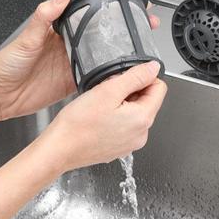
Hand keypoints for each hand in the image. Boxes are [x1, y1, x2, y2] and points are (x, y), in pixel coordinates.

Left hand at [0, 0, 160, 120]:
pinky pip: (95, 78)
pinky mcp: (73, 82)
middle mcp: (70, 46)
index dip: (108, 10)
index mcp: (61, 31)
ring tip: (139, 49)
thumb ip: (45, 16)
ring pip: (103, 56)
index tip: (125, 4)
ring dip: (120, 53)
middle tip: (144, 26)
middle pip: (102, 35)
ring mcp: (73, 64)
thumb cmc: (6, 64)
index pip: (89, 16)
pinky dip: (108, 77)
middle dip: (124, 30)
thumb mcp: (27, 37)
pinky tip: (121, 74)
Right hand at [35, 60, 167, 173]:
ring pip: (135, 112)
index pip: (159, 88)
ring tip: (101, 106)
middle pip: (147, 100)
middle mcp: (141, 134)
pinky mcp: (119, 147)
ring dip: (121, 103)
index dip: (143, 78)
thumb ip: (135, 77)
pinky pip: (125, 124)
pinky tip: (99, 118)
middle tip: (107, 93)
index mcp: (143, 119)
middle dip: (130, 91)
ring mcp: (131, 143)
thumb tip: (154, 68)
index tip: (124, 79)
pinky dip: (115, 116)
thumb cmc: (78, 124)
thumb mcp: (108, 91)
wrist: (59, 150)